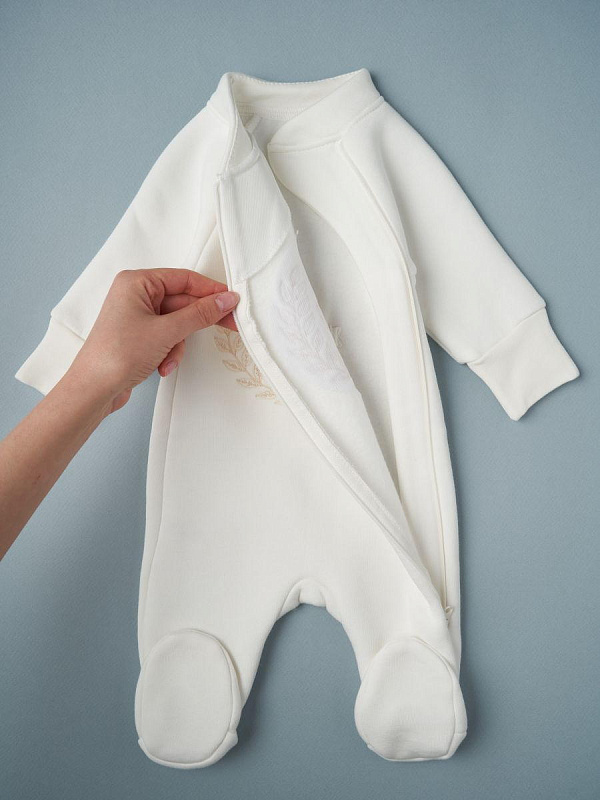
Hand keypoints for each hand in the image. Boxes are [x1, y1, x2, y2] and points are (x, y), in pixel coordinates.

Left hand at [68, 268, 239, 413]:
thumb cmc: (118, 355)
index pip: (184, 279)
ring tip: (168, 360)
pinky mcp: (138, 336)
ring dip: (178, 344)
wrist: (93, 389)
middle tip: (229, 326)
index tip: (232, 301)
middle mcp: (135, 295)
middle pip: (182, 302)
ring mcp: (136, 316)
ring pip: (177, 324)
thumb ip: (200, 314)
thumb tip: (226, 299)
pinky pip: (166, 337)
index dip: (210, 291)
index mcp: (137, 282)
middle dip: (195, 323)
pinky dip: (169, 352)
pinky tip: (161, 367)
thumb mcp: (166, 332)